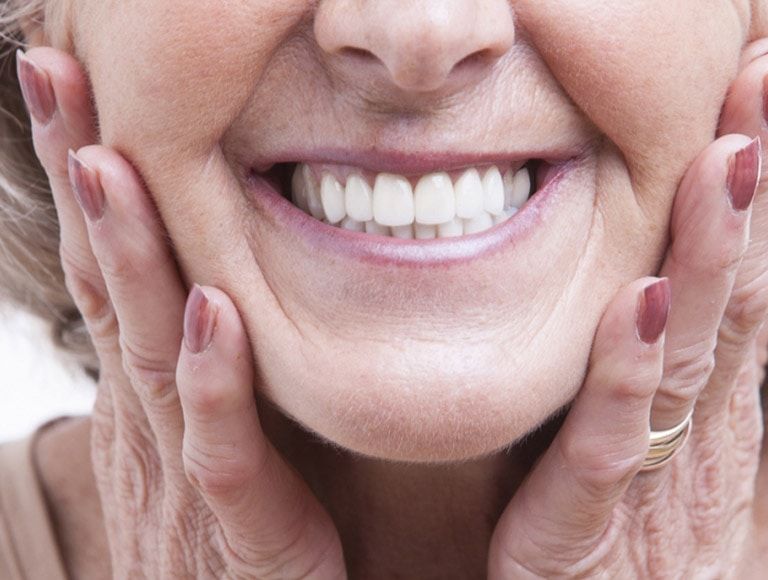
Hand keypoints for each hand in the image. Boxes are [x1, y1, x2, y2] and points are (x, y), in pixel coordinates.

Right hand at [16, 47, 346, 578]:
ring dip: (129, 254)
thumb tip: (198, 287)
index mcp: (149, 391)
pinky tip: (210, 312)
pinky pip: (221, 445)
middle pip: (110, 282)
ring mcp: (186, 470)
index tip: (78, 92)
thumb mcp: (209, 432)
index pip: (113, 269)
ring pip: (149, 348)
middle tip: (54, 74)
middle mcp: (152, 417)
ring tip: (108, 164)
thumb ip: (202, 365)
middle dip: (82, 179)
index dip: (92, 181)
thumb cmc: (237, 530)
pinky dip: (212, 378)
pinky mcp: (241, 523)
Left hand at [488, 44, 767, 576]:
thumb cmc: (628, 555)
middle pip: (731, 297)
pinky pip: (611, 440)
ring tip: (726, 160)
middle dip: (750, 192)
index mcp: (706, 412)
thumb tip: (662, 290)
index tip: (759, 96)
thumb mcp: (657, 453)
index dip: (755, 198)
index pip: (740, 286)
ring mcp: (653, 477)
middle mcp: (695, 433)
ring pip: (687, 353)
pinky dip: (626, 371)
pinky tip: (637, 301)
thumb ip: (656, 377)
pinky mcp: (588, 524)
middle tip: (762, 80)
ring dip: (709, 255)